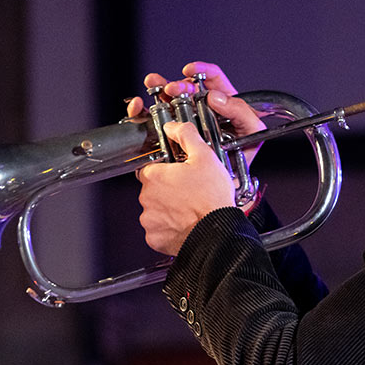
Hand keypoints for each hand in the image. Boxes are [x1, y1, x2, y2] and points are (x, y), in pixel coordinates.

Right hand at [127, 61, 265, 164]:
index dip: (202, 71)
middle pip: (187, 87)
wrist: (229, 184)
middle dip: (177, 83)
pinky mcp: (172, 136)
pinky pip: (156, 120)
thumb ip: (240, 111)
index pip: (212, 79)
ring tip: (153, 86)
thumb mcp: (251, 130)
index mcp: (223, 103)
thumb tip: (216, 97)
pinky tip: (140, 106)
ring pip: (169, 99)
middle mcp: (203, 109)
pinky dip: (144, 111)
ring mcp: (186, 122)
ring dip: (158, 89)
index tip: (191, 72)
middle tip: (173, 88)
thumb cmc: (244, 156)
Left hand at [137, 120, 234, 255]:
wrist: (217, 233)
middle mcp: (147, 197)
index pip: (152, 168)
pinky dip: (169, 228)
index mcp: (154, 176)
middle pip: (153, 190)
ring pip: (155, 210)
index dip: (167, 171)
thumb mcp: (205, 158)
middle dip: (168, 191)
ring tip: (189, 210)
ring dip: (168, 210)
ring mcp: (149, 219)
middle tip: (189, 193)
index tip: (180, 176)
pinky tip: (185, 223)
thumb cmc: (212, 200)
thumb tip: (173, 126)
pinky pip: (158, 230)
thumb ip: (186, 136)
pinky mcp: (154, 238)